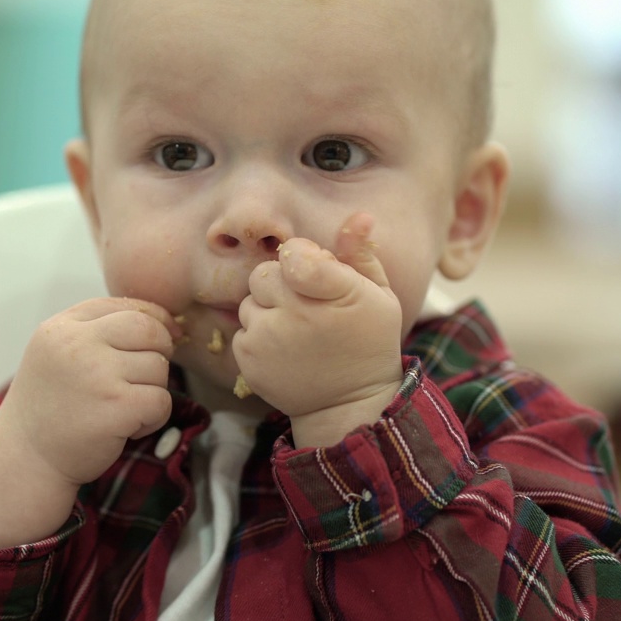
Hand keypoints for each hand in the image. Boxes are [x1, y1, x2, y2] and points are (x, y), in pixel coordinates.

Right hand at [0, 297, 180, 486]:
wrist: (24, 459)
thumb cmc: (49, 407)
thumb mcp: (57, 354)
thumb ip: (97, 331)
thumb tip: (164, 322)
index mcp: (62, 327)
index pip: (125, 306)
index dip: (154, 319)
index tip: (165, 336)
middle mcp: (77, 345)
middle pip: (149, 329)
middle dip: (161, 350)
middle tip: (146, 376)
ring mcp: (97, 375)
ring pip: (158, 367)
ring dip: (152, 390)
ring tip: (123, 408)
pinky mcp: (116, 408)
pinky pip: (161, 401)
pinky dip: (154, 418)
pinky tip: (128, 427)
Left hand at [232, 213, 403, 445]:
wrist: (349, 405)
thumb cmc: (367, 341)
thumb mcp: (378, 296)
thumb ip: (360, 254)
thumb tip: (360, 216)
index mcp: (336, 293)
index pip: (294, 254)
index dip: (299, 257)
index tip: (312, 272)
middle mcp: (300, 315)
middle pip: (263, 274)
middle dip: (280, 284)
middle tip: (303, 305)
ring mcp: (270, 340)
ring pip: (249, 302)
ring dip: (267, 311)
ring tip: (295, 332)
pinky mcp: (249, 361)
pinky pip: (242, 330)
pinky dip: (258, 337)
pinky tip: (284, 351)